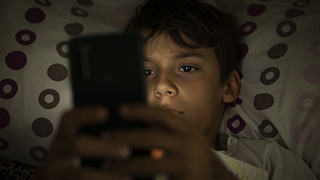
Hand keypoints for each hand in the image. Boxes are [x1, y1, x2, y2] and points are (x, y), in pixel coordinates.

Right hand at [31, 106, 131, 179]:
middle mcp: (57, 154)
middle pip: (77, 145)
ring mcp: (57, 173)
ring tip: (128, 178)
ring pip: (80, 175)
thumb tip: (127, 136)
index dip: (85, 115)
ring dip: (106, 177)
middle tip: (127, 151)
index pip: (69, 120)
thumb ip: (95, 142)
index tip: (105, 112)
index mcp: (62, 138)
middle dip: (103, 148)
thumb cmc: (69, 161)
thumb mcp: (74, 147)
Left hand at [106, 104, 234, 179]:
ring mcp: (188, 164)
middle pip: (151, 137)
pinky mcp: (185, 179)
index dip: (141, 110)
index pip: (162, 115)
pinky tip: (125, 177)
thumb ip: (167, 131)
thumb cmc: (194, 158)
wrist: (216, 179)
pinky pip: (154, 178)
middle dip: (125, 137)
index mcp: (188, 130)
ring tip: (107, 164)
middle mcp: (190, 144)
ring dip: (125, 163)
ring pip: (149, 163)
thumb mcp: (185, 139)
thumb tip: (138, 122)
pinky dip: (137, 177)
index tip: (121, 109)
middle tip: (105, 137)